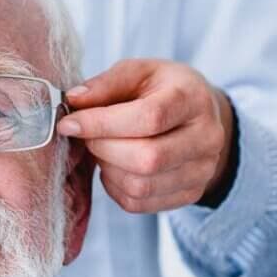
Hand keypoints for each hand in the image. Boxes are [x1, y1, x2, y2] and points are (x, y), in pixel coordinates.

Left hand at [56, 58, 234, 213]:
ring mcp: (202, 170)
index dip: (102, 123)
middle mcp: (206, 138)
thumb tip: (74, 101)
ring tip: (103, 150)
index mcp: (193, 99)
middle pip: (147, 158)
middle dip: (104, 149)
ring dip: (108, 170)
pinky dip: (115, 187)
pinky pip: (139, 203)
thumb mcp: (139, 73)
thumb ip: (106, 84)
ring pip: (140, 186)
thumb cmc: (163, 91)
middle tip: (88, 138)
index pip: (149, 117)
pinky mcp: (190, 193)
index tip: (70, 124)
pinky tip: (115, 167)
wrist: (200, 117)